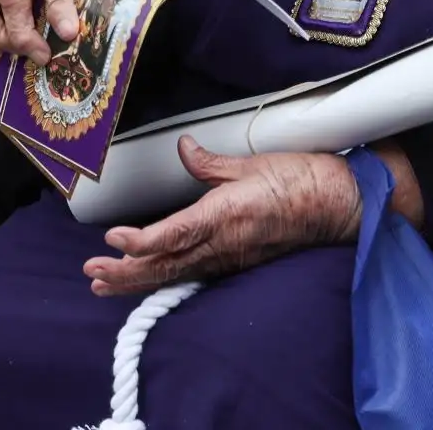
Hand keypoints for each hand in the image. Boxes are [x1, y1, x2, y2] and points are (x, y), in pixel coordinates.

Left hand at [84, 137, 359, 295]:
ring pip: (176, 273)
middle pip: (166, 264)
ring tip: (104, 284)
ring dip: (138, 280)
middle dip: (126, 272)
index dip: (141, 240)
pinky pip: (194, 274)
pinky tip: (149, 280)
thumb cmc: (302, 179)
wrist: (340, 204)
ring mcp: (231, 257)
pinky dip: (165, 277)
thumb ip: (211, 163)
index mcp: (227, 214)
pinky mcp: (238, 262)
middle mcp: (225, 242)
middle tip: (92, 274)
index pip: (174, 233)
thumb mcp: (253, 163)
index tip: (114, 238)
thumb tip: (183, 149)